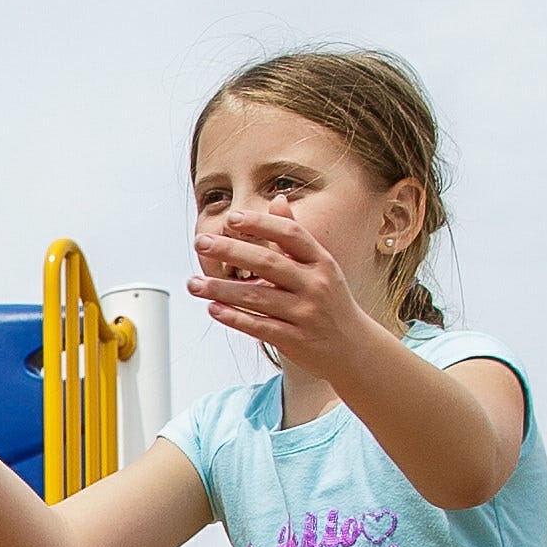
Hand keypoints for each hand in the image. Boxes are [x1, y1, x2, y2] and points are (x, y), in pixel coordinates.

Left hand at [193, 197, 360, 368]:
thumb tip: (277, 198)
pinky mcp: (294, 340)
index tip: (231, 218)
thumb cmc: (330, 301)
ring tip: (194, 284)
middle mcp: (315, 285)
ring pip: (257, 297)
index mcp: (321, 261)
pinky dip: (234, 318)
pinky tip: (213, 308)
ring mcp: (305, 313)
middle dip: (231, 251)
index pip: (290, 234)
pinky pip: (259, 327)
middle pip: (268, 263)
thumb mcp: (321, 265)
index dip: (260, 224)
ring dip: (221, 289)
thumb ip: (295, 235)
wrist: (353, 347)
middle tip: (201, 243)